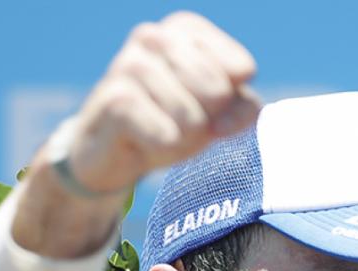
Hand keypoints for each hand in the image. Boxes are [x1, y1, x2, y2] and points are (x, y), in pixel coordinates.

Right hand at [13, 12, 260, 258]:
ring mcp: (129, 64)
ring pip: (190, 115)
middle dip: (209, 120)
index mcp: (185, 30)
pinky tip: (151, 142)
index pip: (241, 68)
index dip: (233, 101)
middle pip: (218, 91)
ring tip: (166, 133)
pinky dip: (166, 144)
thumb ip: (243, 108)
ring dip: (186, 137)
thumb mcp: (218, 114)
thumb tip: (235, 115)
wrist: (114, 154)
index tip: (210, 107)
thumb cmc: (173, 123)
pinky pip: (164, 131)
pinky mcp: (113, 98)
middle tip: (184, 125)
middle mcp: (154, 36)